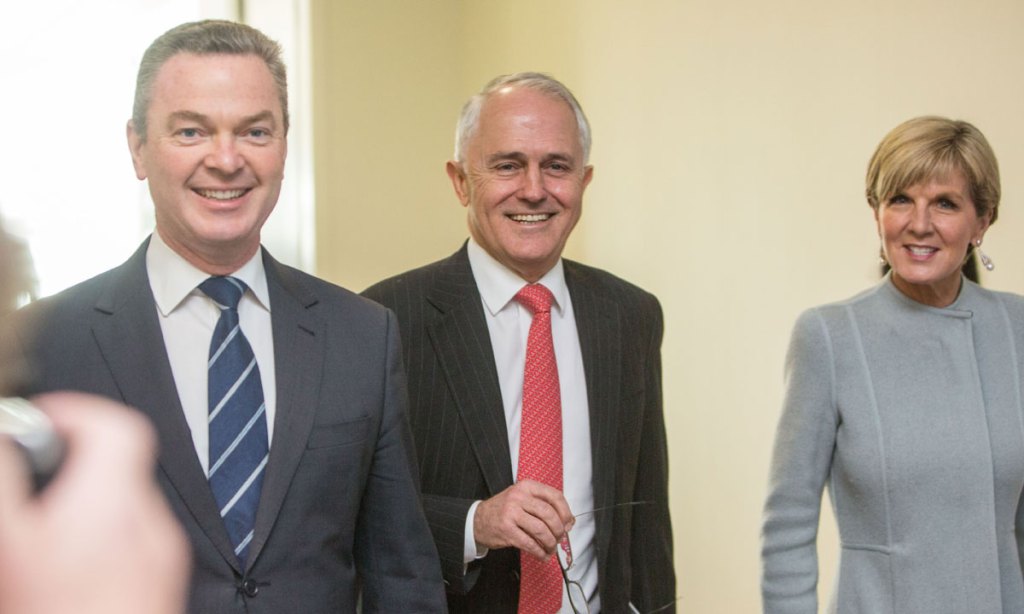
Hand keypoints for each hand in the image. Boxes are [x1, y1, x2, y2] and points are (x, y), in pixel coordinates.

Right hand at [0, 392, 190, 613]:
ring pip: (122, 507)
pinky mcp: (162, 583)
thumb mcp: (10, 543)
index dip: (74, 414)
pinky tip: (68, 572)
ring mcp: (160, 557)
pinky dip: (100, 539)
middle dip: (68, 466)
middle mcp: (146, 525)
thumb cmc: (54, 612)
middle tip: (27, 486)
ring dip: (82, 506)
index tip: (36, 425)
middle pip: (116, 466)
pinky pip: (132, 541)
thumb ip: (7, 483)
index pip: (116, 426)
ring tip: (41, 538)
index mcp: (110, 505)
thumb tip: (7, 437)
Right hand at [473, 479, 574, 560]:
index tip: (568, 523)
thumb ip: (544, 506)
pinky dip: (539, 552)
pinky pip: (529, 543)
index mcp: (527, 486)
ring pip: (541, 530)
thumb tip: (569, 522)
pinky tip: (542, 555)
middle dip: (559, 530)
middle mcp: (519, 497)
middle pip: (549, 514)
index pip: (555, 496)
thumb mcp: (523, 498)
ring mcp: (511, 513)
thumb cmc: (504, 510)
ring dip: (550, 543)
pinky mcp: (506, 530)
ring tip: (551, 548)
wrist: (477, 519)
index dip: (566, 512)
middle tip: (560, 538)